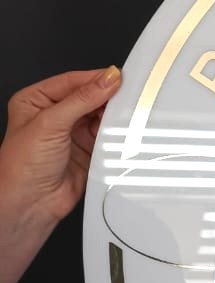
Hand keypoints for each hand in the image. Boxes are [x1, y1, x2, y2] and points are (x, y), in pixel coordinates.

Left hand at [0, 66, 121, 226]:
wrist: (29, 204)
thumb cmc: (21, 167)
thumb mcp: (50, 123)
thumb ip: (81, 99)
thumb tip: (106, 80)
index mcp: (36, 100)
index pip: (71, 82)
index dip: (95, 79)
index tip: (117, 78)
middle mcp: (54, 116)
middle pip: (88, 98)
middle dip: (106, 98)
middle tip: (125, 96)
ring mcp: (71, 134)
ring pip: (99, 117)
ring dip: (111, 117)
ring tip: (123, 115)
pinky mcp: (87, 151)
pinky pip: (106, 136)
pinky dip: (114, 135)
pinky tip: (119, 132)